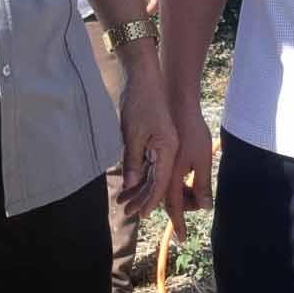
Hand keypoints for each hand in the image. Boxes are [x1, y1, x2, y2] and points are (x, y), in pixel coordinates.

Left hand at [113, 43, 178, 216]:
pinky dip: (139, 175)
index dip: (150, 200)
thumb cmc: (139, 101)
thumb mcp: (132, 132)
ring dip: (139, 189)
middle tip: (127, 212)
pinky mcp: (158, 141)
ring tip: (123, 203)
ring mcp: (165, 145)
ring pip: (154, 174)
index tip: (141, 215)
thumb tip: (130, 185)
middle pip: (159, 182)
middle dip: (143, 199)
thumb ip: (132, 160)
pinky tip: (128, 185)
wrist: (144, 77)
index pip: (160, 183)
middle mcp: (170, 150)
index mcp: (168, 149)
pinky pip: (150, 164)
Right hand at [167, 94, 214, 231]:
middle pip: (168, 200)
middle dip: (181, 208)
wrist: (172, 103)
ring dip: (176, 197)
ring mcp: (154, 164)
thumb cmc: (191, 128)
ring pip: (163, 190)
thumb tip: (205, 207)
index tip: (182, 240)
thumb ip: (201, 183)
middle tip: (197, 205)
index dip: (179, 225)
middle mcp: (159, 174)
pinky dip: (171, 183)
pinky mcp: (154, 154)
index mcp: (170, 177)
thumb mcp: (202, 158)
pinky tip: (184, 180)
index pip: (174, 208)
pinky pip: (160, 177)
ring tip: (193, 197)